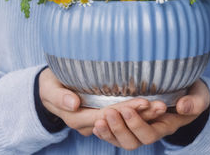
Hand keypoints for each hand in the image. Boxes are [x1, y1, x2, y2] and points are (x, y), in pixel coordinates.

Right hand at [39, 68, 167, 135]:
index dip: (124, 111)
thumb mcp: (49, 88)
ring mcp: (96, 120)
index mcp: (77, 118)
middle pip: (118, 121)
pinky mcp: (101, 114)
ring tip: (161, 107)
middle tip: (160, 105)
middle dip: (140, 115)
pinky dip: (135, 114)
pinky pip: (120, 118)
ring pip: (122, 122)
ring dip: (141, 116)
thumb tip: (73, 103)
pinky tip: (150, 107)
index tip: (143, 102)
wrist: (48, 89)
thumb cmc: (49, 85)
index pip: (105, 116)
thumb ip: (60, 96)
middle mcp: (89, 123)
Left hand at [92, 79, 209, 149]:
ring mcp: (141, 129)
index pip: (150, 134)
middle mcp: (152, 131)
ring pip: (123, 141)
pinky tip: (97, 124)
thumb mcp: (199, 96)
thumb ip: (194, 103)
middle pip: (134, 142)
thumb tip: (183, 107)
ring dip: (110, 132)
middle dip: (120, 129)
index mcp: (166, 126)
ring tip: (99, 121)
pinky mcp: (132, 124)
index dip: (137, 124)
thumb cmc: (194, 95)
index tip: (127, 108)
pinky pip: (118, 135)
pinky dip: (106, 132)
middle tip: (110, 112)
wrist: (189, 95)